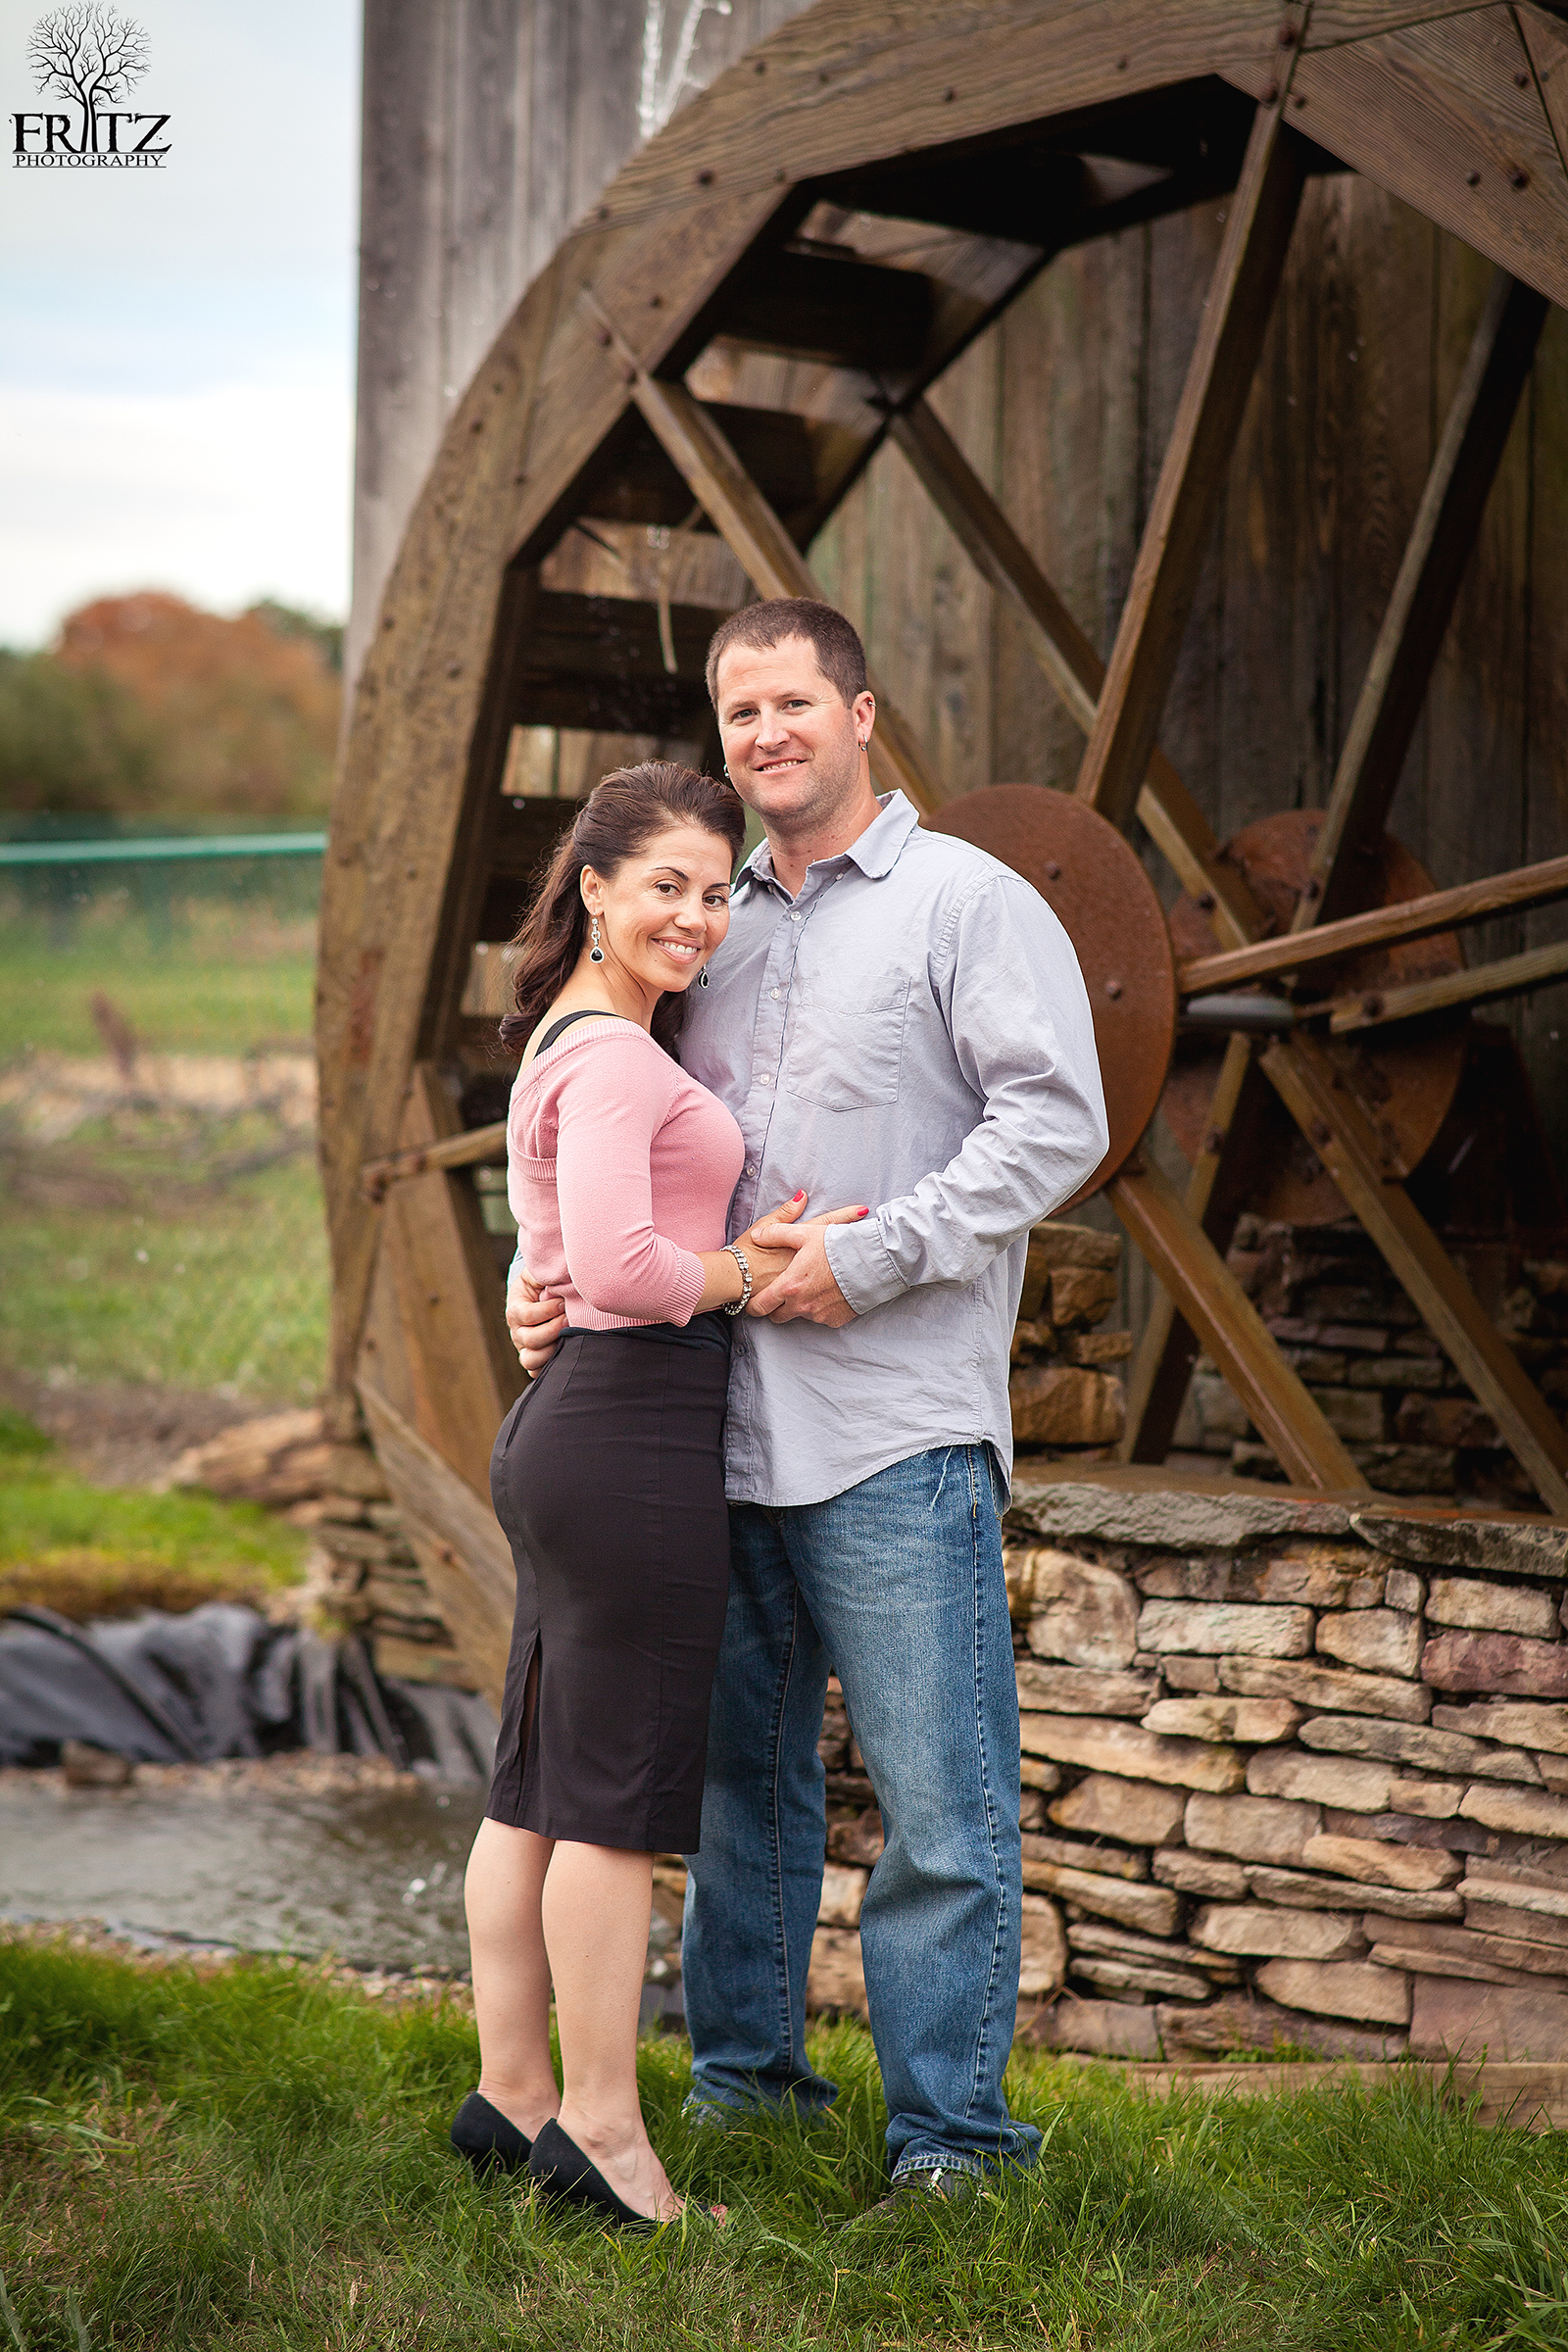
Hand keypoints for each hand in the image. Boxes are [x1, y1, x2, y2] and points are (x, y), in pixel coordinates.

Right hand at [506, 1262, 566, 1375]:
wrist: (540, 1302)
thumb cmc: (541, 1287)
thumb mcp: (537, 1276)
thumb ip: (541, 1272)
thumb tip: (553, 1272)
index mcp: (515, 1310)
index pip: (526, 1315)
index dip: (547, 1310)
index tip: (563, 1302)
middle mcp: (517, 1332)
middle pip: (530, 1339)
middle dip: (553, 1329)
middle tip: (570, 1319)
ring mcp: (524, 1349)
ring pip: (530, 1359)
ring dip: (551, 1350)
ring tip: (568, 1337)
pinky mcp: (534, 1361)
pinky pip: (536, 1372)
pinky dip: (550, 1366)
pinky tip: (565, 1352)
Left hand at [745, 1204, 867, 1325]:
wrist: (871, 1261)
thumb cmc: (836, 1245)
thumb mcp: (804, 1234)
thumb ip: (776, 1234)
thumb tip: (757, 1236)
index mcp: (789, 1286)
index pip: (760, 1306)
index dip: (753, 1305)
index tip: (752, 1302)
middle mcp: (801, 1305)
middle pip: (777, 1316)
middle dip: (776, 1308)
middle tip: (781, 1294)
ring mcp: (819, 1315)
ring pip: (800, 1315)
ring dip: (801, 1305)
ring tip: (812, 1287)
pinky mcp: (835, 1320)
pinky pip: (821, 1317)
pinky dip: (821, 1308)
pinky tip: (828, 1292)